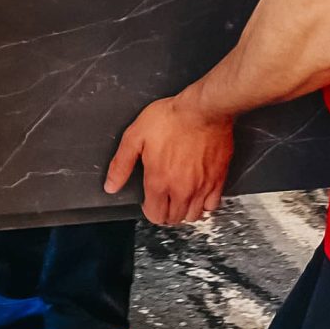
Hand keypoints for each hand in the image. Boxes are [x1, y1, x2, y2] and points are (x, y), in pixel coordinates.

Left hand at [105, 91, 236, 225]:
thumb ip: (122, 164)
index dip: (149, 211)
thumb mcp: (135, 136)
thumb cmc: (171, 118)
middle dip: (166, 213)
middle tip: (163, 199)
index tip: (149, 201)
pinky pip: (212, 205)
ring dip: (184, 211)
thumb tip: (111, 185)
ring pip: (193, 216)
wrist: (204, 109)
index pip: (155, 215)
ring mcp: (202, 186)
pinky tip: (199, 194)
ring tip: (179, 199)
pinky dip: (205, 204)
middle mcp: (181, 189)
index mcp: (159, 181)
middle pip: (174, 219)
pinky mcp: (218, 179)